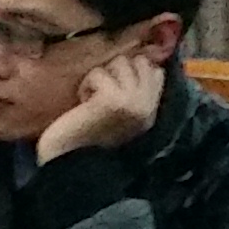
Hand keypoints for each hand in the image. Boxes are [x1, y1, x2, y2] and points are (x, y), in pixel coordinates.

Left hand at [37, 45, 168, 162]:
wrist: (72, 167)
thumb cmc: (89, 140)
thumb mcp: (121, 117)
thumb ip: (133, 94)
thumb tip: (137, 61)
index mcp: (152, 111)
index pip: (157, 72)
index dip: (134, 71)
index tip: (114, 86)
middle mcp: (148, 105)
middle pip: (140, 61)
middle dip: (117, 70)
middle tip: (102, 94)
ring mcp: (133, 101)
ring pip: (119, 62)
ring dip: (99, 77)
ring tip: (92, 100)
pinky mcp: (112, 99)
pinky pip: (99, 73)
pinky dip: (86, 86)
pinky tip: (83, 106)